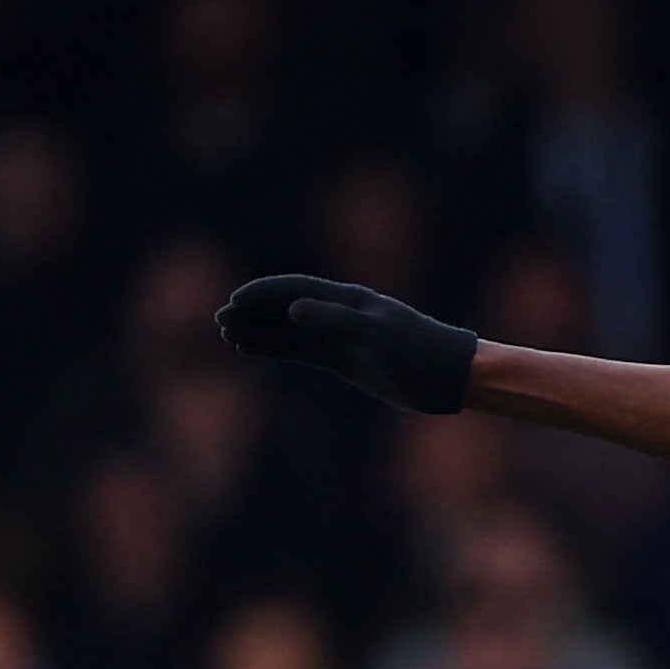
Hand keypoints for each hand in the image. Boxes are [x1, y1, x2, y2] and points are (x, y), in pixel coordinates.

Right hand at [215, 274, 478, 414]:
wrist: (450, 379)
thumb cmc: (419, 353)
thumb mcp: (377, 336)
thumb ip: (335, 321)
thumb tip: (293, 309)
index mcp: (348, 300)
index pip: (295, 290)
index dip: (263, 294)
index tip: (234, 302)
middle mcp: (340, 314)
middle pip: (286, 307)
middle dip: (253, 313)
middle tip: (220, 322)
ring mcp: (340, 336)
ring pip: (289, 330)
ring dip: (259, 332)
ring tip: (228, 339)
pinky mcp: (343, 359)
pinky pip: (301, 350)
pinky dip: (275, 349)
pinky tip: (252, 351)